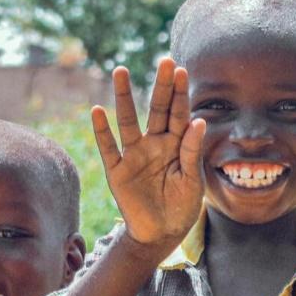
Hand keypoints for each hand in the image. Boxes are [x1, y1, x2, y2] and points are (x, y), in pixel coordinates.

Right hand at [92, 57, 206, 249]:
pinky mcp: (118, 171)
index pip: (179, 114)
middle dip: (161, 86)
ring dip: (124, 97)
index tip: (182, 70)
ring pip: (128, 121)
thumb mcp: (193, 181)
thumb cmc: (182, 206)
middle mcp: (155, 144)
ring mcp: (134, 155)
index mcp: (176, 145)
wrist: (162, 234)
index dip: (180, 93)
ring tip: (121, 71)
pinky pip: (108, 148)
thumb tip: (198, 121)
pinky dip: (102, 131)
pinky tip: (98, 111)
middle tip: (164, 61)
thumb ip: (192, 152)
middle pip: (157, 109)